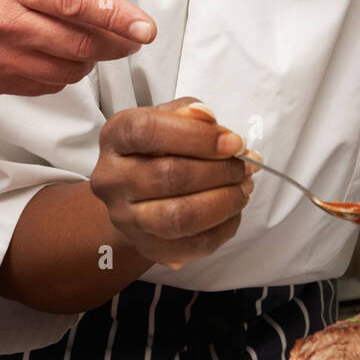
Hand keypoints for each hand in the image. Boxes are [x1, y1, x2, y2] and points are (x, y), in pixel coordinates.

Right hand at [0, 0, 155, 97]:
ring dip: (90, 60)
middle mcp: (3, 23)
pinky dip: (62, 76)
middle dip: (114, 42)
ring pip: (64, 69)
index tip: (143, 25)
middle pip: (77, 41)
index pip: (75, 1)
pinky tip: (65, 61)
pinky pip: (42, 86)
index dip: (116, 15)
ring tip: (98, 46)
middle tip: (132, 37)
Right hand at [91, 98, 255, 268]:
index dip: (197, 136)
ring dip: (224, 201)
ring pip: (179, 217)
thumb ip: (189, 112)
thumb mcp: (168, 117)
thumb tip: (208, 118)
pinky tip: (233, 210)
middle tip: (247, 165)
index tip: (234, 142)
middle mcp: (112, 179)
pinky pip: (193, 245)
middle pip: (169, 176)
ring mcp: (126, 218)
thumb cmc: (157, 147)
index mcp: (116, 137)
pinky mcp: (147, 247)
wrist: (135, 193)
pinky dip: (224, 228)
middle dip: (219, 170)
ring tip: (243, 188)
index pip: (147, 131)